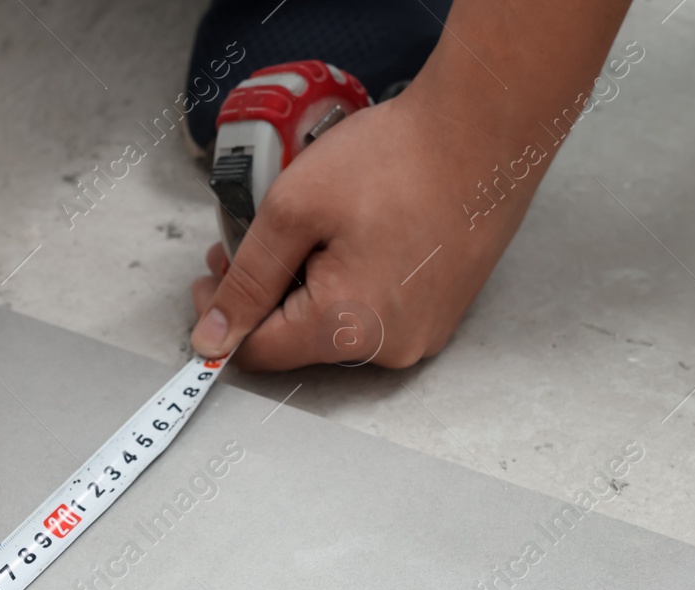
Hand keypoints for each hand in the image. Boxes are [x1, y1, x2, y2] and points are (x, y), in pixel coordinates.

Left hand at [189, 75, 551, 369]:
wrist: (483, 130)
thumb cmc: (398, 159)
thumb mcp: (292, 210)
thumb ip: (245, 280)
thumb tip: (211, 337)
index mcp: (346, 329)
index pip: (259, 352)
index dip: (223, 316)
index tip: (214, 273)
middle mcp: (388, 349)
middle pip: (298, 341)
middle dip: (267, 293)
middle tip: (252, 239)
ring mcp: (422, 335)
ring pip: (336, 328)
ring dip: (308, 287)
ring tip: (310, 230)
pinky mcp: (440, 315)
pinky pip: (376, 314)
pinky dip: (351, 283)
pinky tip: (353, 237)